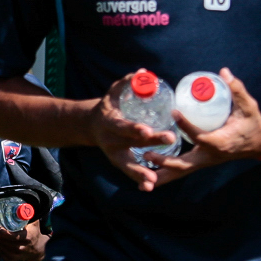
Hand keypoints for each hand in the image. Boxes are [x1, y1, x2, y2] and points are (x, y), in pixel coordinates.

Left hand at [0, 218, 46, 260]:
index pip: (11, 236)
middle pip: (1, 239)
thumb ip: (27, 214)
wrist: (36, 250)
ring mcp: (13, 255)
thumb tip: (20, 205)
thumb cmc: (33, 233)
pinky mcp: (8, 258)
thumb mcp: (34, 222)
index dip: (2, 231)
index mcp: (27, 238)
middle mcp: (20, 248)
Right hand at [90, 73, 179, 191]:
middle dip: (150, 144)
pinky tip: (149, 187)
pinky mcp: (119, 161)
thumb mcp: (114, 93)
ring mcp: (114, 153)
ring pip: (127, 164)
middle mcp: (110, 140)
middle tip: (169, 140)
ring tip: (152, 181)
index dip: (133, 129)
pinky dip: (138, 180)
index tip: (147, 131)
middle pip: (131, 144)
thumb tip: (142, 73)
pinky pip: (129, 171)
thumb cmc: (109, 106)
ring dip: (140, 172)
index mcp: (109, 122)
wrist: (91, 125)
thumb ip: (127, 83)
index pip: (122, 126)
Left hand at [149, 69, 260, 187]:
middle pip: (183, 164)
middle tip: (146, 155)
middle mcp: (210, 156)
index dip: (186, 126)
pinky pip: (182, 168)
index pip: (200, 137)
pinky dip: (166, 172)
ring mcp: (205, 161)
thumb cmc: (253, 123)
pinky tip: (149, 173)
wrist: (260, 142)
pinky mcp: (202, 161)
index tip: (173, 113)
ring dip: (161, 174)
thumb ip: (236, 90)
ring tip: (140, 177)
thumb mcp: (249, 106)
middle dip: (164, 162)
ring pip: (180, 170)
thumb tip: (224, 72)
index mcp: (220, 143)